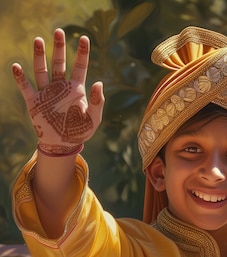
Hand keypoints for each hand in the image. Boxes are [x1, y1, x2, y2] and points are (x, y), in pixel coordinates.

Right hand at [12, 28, 103, 154]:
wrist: (63, 144)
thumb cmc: (80, 131)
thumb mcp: (93, 118)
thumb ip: (98, 101)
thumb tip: (99, 82)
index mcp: (77, 89)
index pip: (80, 66)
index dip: (83, 52)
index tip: (85, 37)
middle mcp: (61, 87)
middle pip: (60, 63)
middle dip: (59, 47)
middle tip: (59, 31)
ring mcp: (47, 93)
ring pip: (42, 70)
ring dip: (40, 55)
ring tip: (38, 40)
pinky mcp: (34, 102)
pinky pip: (26, 87)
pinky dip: (21, 77)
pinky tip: (16, 66)